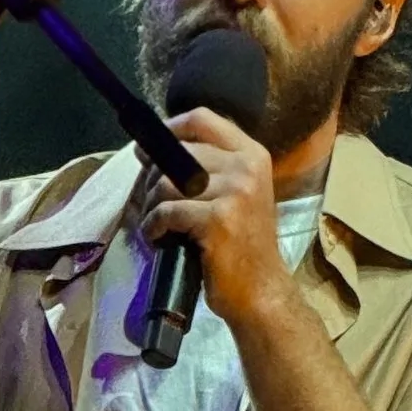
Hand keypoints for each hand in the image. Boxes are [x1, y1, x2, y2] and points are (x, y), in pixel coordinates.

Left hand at [143, 107, 292, 335]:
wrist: (261, 290)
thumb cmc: (242, 245)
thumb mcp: (236, 195)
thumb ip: (206, 169)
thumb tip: (151, 150)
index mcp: (252, 155)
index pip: (202, 119)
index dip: (169, 128)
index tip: (150, 146)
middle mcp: (246, 167)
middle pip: (179, 153)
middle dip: (154, 178)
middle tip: (152, 202)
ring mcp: (235, 192)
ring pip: (168, 183)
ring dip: (152, 205)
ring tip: (157, 224)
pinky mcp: (218, 220)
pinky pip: (167, 211)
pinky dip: (154, 226)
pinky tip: (157, 238)